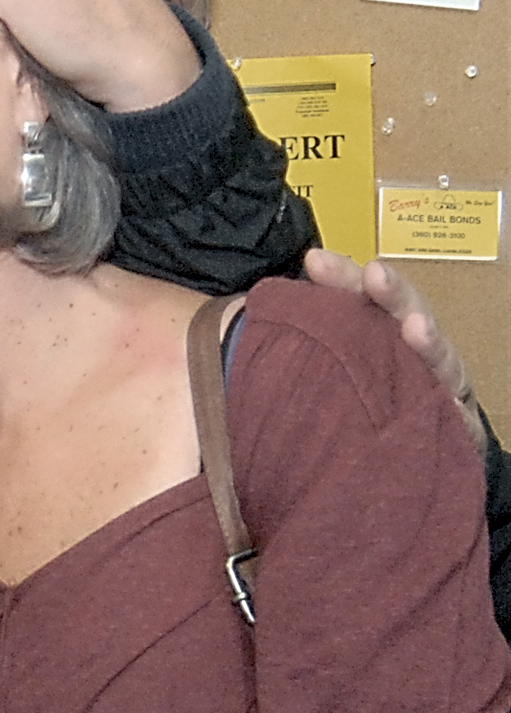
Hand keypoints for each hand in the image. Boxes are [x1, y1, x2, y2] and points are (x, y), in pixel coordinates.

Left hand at [304, 248, 486, 458]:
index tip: (316, 262)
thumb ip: (304, 335)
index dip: (343, 276)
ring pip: (438, 357)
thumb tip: (256, 313)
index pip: (361, 294)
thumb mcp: (329, 360)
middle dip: (392, 293)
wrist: (404, 449)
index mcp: (376, 327)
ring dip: (428, 340)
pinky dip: (451, 403)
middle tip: (375, 275)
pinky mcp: (455, 424)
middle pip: (406, 314)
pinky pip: (457, 414)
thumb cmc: (357, 396)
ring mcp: (436, 384)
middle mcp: (410, 349)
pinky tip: (440, 393)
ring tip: (415, 327)